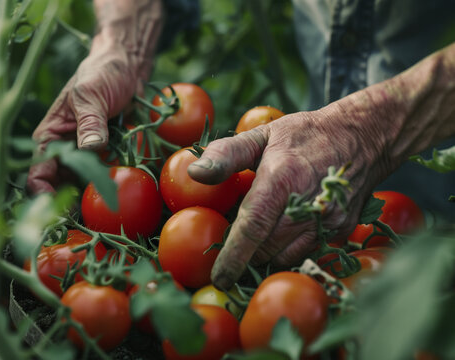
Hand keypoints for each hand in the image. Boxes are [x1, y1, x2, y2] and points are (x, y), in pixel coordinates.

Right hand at [27, 0, 161, 193]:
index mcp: (50, 136)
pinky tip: (118, 195)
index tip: (62, 206)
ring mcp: (85, 157)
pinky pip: (104, 179)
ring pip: (81, 188)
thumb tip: (90, 148)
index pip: (37, 173)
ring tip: (102, 209)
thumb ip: (90, 122)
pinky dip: (109, 188)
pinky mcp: (106, 157)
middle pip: (59, 188)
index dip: (44, 194)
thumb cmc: (102, 74)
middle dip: (69, 205)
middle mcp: (64, 151)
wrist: (127, 69)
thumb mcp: (91, 94)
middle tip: (86, 217)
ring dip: (90, 200)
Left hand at [188, 96, 394, 289]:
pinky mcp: (341, 230)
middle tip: (235, 241)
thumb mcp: (262, 135)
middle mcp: (307, 204)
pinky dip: (288, 251)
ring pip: (285, 257)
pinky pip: (306, 254)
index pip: (252, 227)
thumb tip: (194, 173)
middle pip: (266, 248)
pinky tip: (283, 232)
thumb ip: (226, 154)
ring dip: (267, 254)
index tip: (219, 277)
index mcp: (281, 178)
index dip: (233, 256)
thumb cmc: (305, 135)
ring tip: (258, 237)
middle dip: (246, 253)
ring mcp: (328, 220)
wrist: (362, 138)